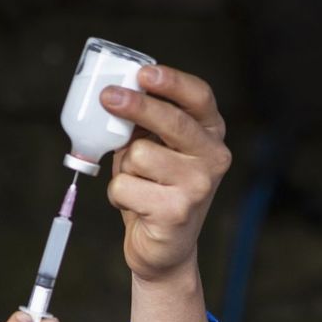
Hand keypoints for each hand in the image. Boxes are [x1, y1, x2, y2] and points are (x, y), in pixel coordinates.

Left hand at [101, 64, 230, 284]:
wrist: (164, 248)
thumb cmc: (155, 189)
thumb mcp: (156, 150)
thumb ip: (145, 124)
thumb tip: (114, 96)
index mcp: (211, 135)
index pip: (199, 98)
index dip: (172, 82)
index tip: (144, 72)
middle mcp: (213, 158)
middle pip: (172, 121)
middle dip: (137, 106)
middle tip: (108, 97)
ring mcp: (198, 186)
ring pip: (139, 155)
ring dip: (124, 167)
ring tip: (136, 182)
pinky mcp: (176, 212)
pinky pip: (125, 186)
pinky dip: (117, 194)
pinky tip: (135, 204)